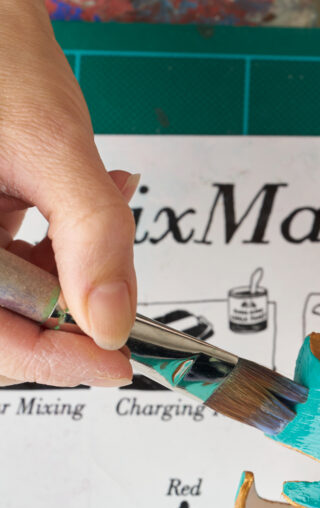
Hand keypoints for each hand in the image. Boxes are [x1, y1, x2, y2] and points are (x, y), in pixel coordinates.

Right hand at [0, 0, 135, 386]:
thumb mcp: (50, 144)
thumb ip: (90, 236)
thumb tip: (115, 322)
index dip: (57, 363)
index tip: (118, 361)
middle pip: (3, 332)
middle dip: (70, 320)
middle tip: (121, 304)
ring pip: (15, 303)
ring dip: (72, 278)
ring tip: (106, 218)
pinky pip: (14, 266)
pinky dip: (60, 250)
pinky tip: (91, 206)